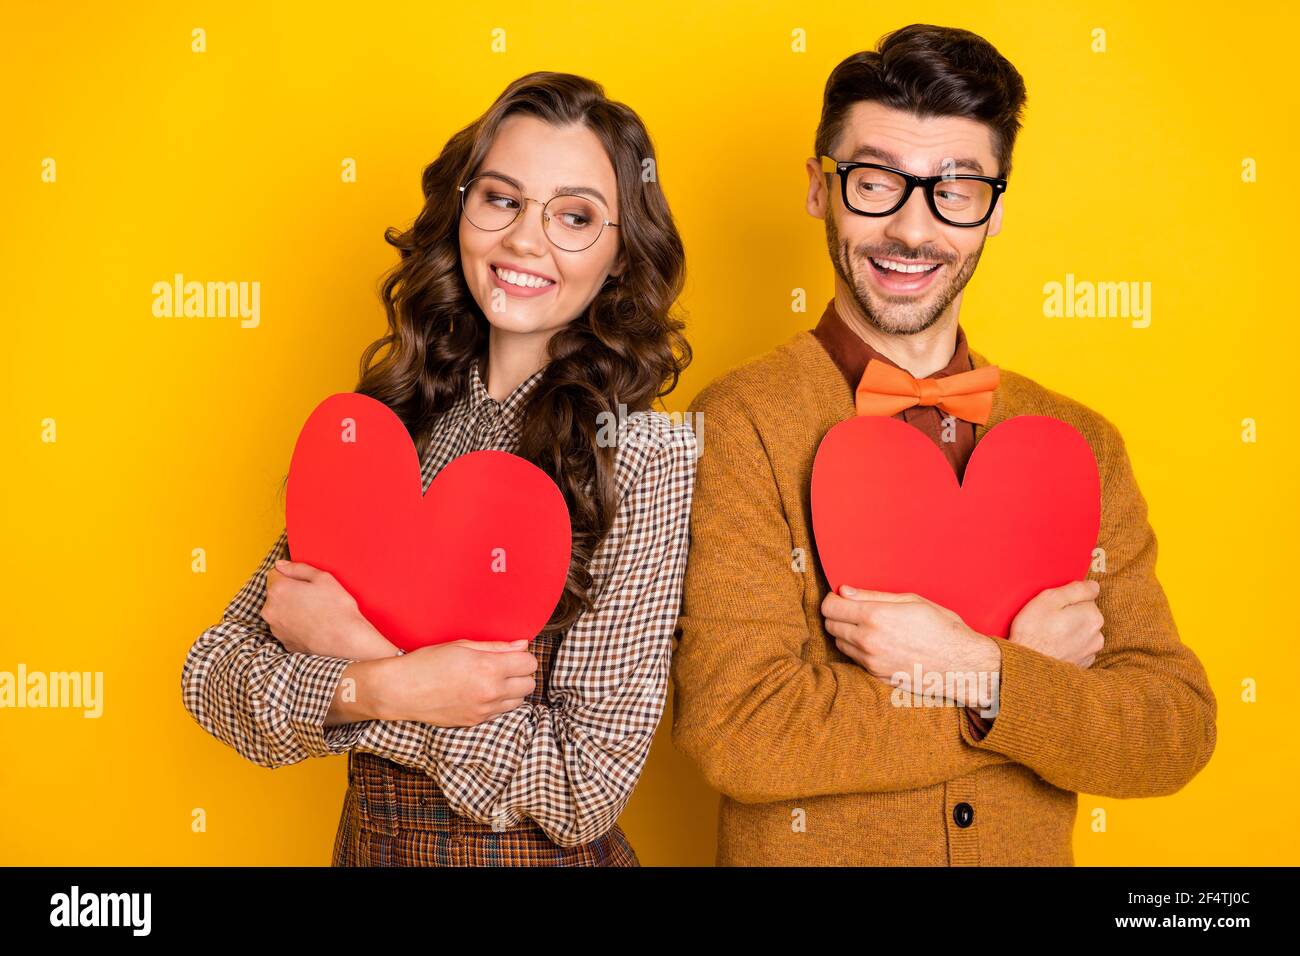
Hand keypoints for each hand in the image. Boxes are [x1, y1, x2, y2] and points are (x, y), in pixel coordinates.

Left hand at [262, 559, 399, 659]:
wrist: (346, 641)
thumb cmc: (337, 609)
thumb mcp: (323, 578)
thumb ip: (298, 568)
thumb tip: (281, 565)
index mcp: (278, 590)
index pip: (274, 573)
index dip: (290, 574)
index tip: (304, 582)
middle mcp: (270, 610)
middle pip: (275, 593)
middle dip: (289, 592)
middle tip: (312, 596)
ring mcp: (275, 628)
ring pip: (280, 611)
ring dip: (291, 609)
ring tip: (314, 612)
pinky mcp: (284, 642)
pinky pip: (286, 627)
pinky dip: (295, 625)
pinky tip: (313, 624)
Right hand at [374, 639, 538, 725]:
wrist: (401, 690)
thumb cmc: (428, 662)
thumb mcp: (462, 646)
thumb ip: (496, 647)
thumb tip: (521, 645)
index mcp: (488, 668)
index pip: (529, 664)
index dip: (523, 656)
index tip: (513, 654)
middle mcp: (490, 692)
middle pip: (529, 684)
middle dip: (521, 673)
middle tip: (505, 666)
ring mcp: (483, 710)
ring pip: (519, 701)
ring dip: (513, 690)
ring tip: (494, 679)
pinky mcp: (475, 722)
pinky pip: (501, 712)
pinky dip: (499, 702)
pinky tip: (483, 692)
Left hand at [821, 586, 999, 702]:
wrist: (962, 664)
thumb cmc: (941, 627)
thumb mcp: (911, 601)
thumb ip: (872, 596)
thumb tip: (844, 591)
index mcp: (876, 617)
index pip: (830, 607)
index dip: (833, 599)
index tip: (842, 598)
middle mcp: (868, 641)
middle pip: (830, 626)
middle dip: (838, 616)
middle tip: (854, 610)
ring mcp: (871, 662)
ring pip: (839, 643)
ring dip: (846, 634)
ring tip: (868, 627)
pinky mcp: (876, 676)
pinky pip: (854, 659)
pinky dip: (858, 650)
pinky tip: (878, 643)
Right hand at [1009, 579, 1103, 667]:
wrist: (1026, 667)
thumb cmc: (1033, 632)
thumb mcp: (1049, 600)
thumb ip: (1075, 590)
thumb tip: (1094, 586)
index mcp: (1092, 616)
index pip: (1085, 596)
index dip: (1066, 599)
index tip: (1052, 606)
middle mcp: (1097, 635)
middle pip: (1084, 614)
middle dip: (1069, 614)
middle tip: (1047, 619)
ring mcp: (1090, 652)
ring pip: (1081, 631)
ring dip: (1069, 630)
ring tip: (1048, 634)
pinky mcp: (1082, 664)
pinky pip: (1077, 646)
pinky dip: (1067, 644)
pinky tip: (1052, 645)